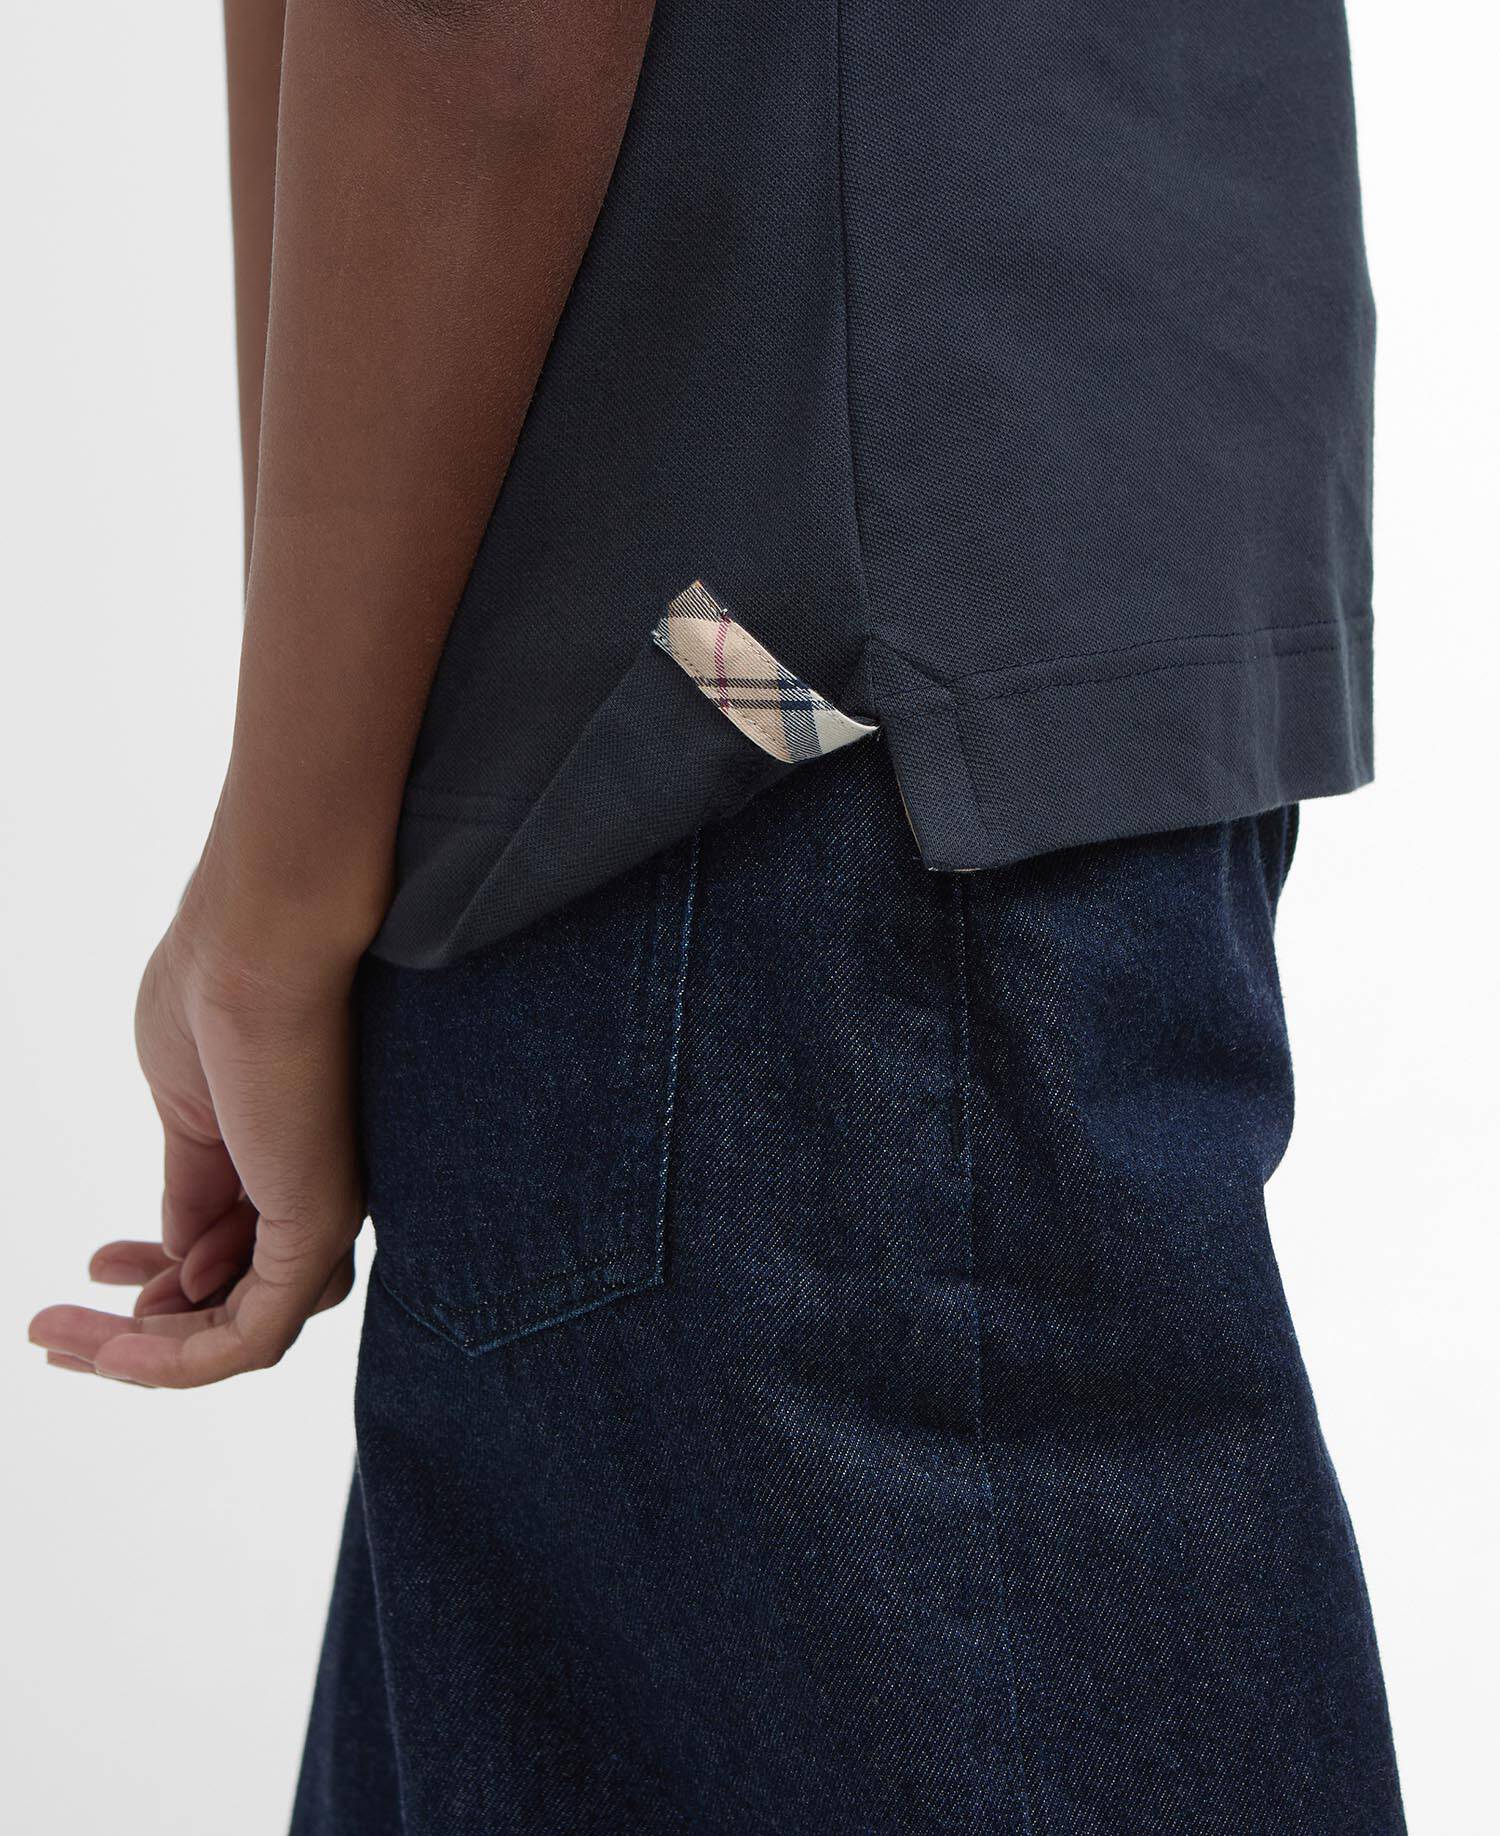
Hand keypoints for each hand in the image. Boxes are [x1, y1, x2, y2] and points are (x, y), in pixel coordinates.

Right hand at [29, 891, 363, 1386]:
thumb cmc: (217, 991)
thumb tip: (177, 1257)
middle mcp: (314, 1190)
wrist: (255, 941)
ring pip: (244, 1332)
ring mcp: (321, 1211)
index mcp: (282, 1158)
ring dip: (149, 1355)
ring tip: (67, 1346)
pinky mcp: (316, 1225)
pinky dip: (179, 1363)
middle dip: (148, 1325)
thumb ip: (193, 1185)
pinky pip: (252, 1335)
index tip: (91, 1269)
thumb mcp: (186, 1112)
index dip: (158, 1278)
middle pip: (238, 1301)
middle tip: (61, 1335)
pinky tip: (111, 1354)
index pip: (230, 1253)